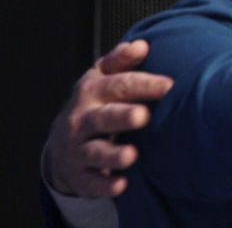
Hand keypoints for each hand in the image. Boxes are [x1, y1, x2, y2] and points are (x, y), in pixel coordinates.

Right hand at [44, 40, 172, 197]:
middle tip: (144, 115)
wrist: (62, 143)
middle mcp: (82, 120)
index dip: (144, 84)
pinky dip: (104, 185)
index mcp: (91, 92)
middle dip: (123, 116)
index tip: (170, 85)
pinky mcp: (80, 176)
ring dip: (113, 155)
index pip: (119, 85)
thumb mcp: (101, 78)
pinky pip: (91, 183)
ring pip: (95, 152)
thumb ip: (120, 61)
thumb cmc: (93, 104)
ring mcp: (78, 149)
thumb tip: (141, 44)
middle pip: (103, 117)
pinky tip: (121, 185)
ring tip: (132, 155)